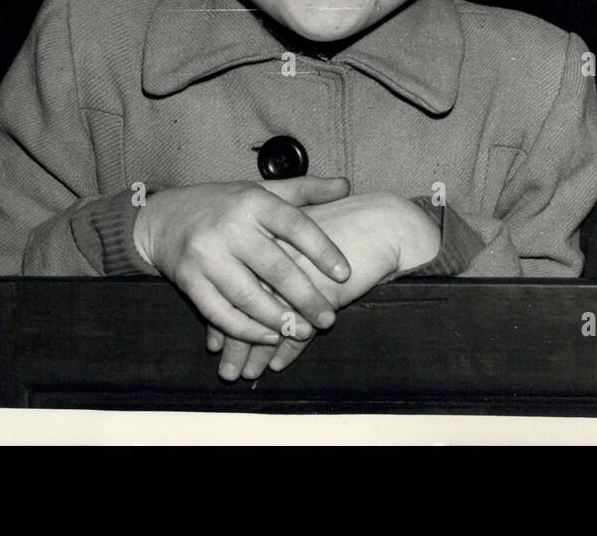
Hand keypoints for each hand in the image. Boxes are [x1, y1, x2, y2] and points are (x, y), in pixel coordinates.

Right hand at [134, 176, 351, 344]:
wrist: (163, 217)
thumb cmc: (224, 204)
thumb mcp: (261, 190)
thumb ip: (305, 190)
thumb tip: (346, 186)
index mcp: (253, 201)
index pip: (294, 224)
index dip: (322, 249)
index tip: (344, 274)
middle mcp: (229, 227)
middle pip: (274, 267)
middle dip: (304, 296)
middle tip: (328, 318)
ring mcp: (206, 255)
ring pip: (248, 295)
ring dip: (278, 319)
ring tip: (303, 332)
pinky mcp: (188, 280)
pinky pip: (220, 313)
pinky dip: (245, 329)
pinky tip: (269, 336)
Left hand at [213, 193, 440, 380]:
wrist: (382, 222)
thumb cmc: (343, 223)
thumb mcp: (302, 233)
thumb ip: (277, 254)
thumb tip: (254, 288)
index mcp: (263, 237)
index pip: (233, 284)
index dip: (221, 316)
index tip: (214, 342)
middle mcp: (273, 255)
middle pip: (243, 306)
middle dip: (233, 343)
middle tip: (225, 371)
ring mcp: (295, 276)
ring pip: (265, 322)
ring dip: (253, 353)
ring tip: (244, 375)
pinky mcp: (319, 293)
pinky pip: (297, 329)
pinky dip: (287, 351)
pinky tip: (277, 365)